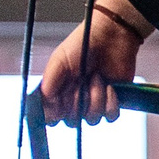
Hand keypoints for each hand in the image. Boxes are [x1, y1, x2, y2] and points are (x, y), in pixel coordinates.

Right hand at [32, 9, 141, 125]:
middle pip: (71, 121)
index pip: (51, 116)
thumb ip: (49, 81)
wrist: (111, 37)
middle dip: (78, 101)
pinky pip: (110, 116)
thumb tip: (45, 103)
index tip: (57, 108)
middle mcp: (74, 101)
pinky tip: (110, 86)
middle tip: (82, 81)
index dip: (54, 115)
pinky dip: (111, 102)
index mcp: (58, 92)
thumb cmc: (83, 45)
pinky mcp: (112, 102)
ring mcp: (93, 103)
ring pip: (91, 119)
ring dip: (96, 97)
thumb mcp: (59, 59)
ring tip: (98, 77)